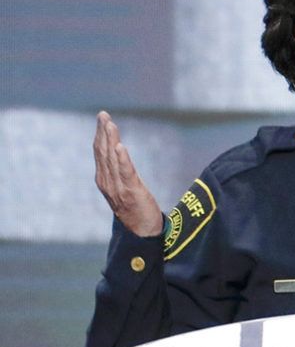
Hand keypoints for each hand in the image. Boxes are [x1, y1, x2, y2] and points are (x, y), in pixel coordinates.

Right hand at [93, 111, 162, 236]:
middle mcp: (107, 182)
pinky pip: (126, 172)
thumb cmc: (133, 208)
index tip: (103, 118)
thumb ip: (117, 171)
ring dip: (111, 140)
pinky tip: (120, 146)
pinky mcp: (132, 191)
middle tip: (103, 114)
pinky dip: (122, 159)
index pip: (100, 152)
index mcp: (104, 179)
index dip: (100, 134)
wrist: (142, 231)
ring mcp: (118, 187)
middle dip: (103, 132)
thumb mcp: (121, 187)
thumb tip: (115, 151)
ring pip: (112, 159)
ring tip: (110, 124)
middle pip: (103, 152)